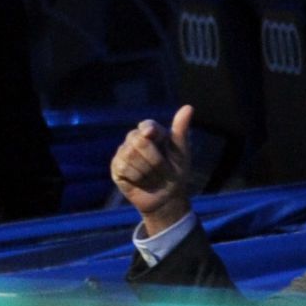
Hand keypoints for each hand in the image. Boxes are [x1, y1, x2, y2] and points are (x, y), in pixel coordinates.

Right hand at [111, 105, 193, 233]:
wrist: (167, 199)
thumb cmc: (176, 173)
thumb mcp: (182, 152)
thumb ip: (181, 130)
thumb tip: (189, 107)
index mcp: (152, 133)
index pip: (147, 125)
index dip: (150, 130)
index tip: (153, 135)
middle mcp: (135, 139)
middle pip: (138, 140)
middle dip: (155, 159)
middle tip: (163, 170)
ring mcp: (124, 153)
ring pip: (131, 154)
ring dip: (148, 170)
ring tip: (153, 177)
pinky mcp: (117, 167)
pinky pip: (124, 167)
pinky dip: (138, 177)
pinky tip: (142, 181)